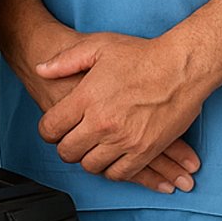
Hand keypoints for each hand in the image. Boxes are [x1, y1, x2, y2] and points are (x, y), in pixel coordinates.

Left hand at [4, 15, 196, 194]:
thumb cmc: (141, 55)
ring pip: (91, 166)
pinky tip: (110, 158)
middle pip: (68, 151)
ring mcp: (125, 140)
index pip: (51, 127)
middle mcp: (102, 122)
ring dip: (87, 159)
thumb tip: (40, 69)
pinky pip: (120, 174)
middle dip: (65, 147)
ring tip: (91, 148)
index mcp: (86, 98)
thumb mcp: (97, 46)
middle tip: (71, 140)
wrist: (181, 68)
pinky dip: (111, 170)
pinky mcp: (146, 151)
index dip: (47, 131)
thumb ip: (65, 60)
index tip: (52, 129)